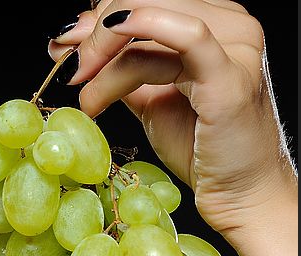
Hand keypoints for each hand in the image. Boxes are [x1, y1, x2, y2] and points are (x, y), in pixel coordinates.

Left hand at [48, 0, 297, 255]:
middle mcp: (230, 23)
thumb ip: (122, 67)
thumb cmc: (200, 147)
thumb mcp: (150, 98)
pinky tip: (103, 54)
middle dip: (94, 35)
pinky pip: (186, 35)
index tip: (61, 47)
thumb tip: (75, 46)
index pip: (144, 1)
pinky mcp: (231, 73)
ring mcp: (235, 45)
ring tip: (86, 95)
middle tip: (70, 70)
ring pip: (149, 20)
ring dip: (103, 55)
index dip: (97, 20)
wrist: (239, 192)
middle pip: (143, 1)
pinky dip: (141, 30)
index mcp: (214, 20)